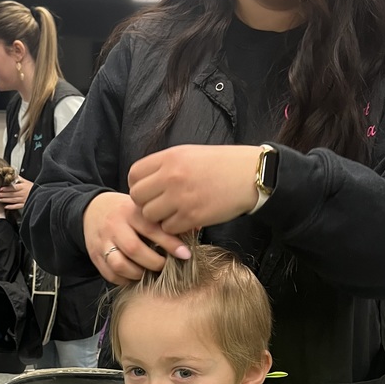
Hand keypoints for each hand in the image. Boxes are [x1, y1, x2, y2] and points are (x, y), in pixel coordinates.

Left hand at [0, 177, 31, 210]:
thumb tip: (12, 174)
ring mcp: (23, 200)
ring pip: (13, 200)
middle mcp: (22, 193)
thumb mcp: (26, 181)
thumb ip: (18, 178)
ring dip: (5, 200)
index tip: (0, 189)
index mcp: (23, 187)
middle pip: (11, 194)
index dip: (7, 189)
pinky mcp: (24, 204)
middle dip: (3, 195)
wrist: (40, 194)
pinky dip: (11, 207)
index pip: (13, 188)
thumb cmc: (32, 187)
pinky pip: (17, 206)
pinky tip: (6, 206)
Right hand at [82, 191, 190, 284]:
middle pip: (135, 249)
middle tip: (165, 266)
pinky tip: (134, 277)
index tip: (185, 254)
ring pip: (119, 264)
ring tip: (148, 273)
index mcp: (131, 211)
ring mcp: (103, 241)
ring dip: (137, 273)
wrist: (94, 210)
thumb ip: (166, 219)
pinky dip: (125, 280)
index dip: (170, 244)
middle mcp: (115, 225)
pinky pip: (110, 274)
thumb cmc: (129, 212)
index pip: (152, 229)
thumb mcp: (145, 209)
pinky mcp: (95, 255)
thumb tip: (196, 228)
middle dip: (154, 263)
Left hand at [128, 144, 261, 234]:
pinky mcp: (192, 216)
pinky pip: (168, 228)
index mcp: (169, 157)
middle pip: (137, 197)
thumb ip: (165, 166)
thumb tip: (145, 184)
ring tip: (174, 213)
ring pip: (150, 216)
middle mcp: (171, 176)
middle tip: (160, 205)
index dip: (138, 186)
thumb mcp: (190, 154)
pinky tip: (186, 220)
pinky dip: (174, 228)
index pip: (134, 175)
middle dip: (146, 204)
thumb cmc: (221, 164)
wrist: (250, 175)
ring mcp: (180, 197)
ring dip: (159, 218)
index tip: (149, 191)